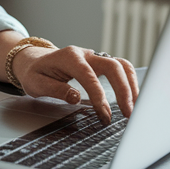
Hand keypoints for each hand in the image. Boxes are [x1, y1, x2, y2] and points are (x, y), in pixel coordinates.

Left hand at [12, 46, 137, 123]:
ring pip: (122, 65)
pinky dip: (129, 83)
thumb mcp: (36, 83)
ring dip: (132, 85)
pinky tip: (132, 99)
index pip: (89, 75)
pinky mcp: (100, 65)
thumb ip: (55, 90)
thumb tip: (76, 98)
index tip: (104, 114)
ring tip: (135, 107)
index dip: (99, 95)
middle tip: (128, 113)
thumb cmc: (35, 73)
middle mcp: (86, 54)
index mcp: (69, 57)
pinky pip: (121, 70)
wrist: (34, 61)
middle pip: (113, 66)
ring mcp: (95, 58)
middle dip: (123, 89)